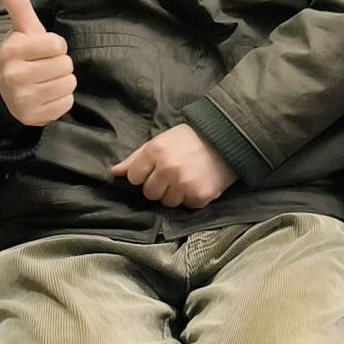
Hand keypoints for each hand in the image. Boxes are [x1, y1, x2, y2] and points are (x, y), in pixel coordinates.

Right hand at [0, 0, 75, 126]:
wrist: (6, 91)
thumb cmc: (23, 55)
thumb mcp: (22, 30)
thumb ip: (19, 6)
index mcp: (13, 51)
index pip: (57, 44)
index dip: (56, 45)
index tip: (44, 49)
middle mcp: (15, 76)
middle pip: (65, 65)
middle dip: (60, 64)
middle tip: (45, 66)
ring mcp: (22, 99)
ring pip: (68, 84)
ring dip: (63, 81)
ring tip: (47, 79)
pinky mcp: (32, 117)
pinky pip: (66, 103)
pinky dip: (62, 99)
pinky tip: (47, 95)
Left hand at [112, 123, 236, 208]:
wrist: (228, 138)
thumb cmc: (190, 139)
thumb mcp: (162, 141)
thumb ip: (136, 157)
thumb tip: (114, 172)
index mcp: (155, 151)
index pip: (134, 178)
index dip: (145, 174)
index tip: (158, 167)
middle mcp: (168, 168)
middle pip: (149, 193)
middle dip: (160, 186)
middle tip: (175, 172)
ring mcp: (184, 184)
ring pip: (167, 203)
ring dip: (176, 193)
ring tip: (189, 177)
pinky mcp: (200, 196)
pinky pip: (187, 205)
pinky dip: (193, 197)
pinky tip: (200, 183)